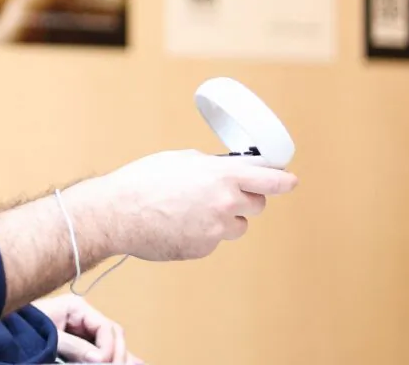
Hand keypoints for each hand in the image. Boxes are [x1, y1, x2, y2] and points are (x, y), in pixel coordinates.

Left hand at [32, 294, 143, 363]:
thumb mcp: (50, 336)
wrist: (3, 331)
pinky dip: (112, 357)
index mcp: (78, 308)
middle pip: (113, 335)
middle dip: (118, 354)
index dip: (108, 348)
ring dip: (120, 356)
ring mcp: (83, 329)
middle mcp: (85, 317)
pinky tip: (134, 363)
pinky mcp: (79, 342)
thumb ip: (74, 347)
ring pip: (110, 344)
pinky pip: (100, 350)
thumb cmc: (24, 328)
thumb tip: (100, 359)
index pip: (106, 328)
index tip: (101, 363)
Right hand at [65, 150, 298, 261]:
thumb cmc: (144, 180)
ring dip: (226, 218)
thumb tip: (224, 169)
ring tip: (195, 210)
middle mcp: (225, 203)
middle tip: (225, 193)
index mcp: (222, 175)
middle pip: (258, 204)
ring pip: (238, 226)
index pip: (271, 179)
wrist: (118, 213)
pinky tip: (180, 223)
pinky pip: (215, 240)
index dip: (283, 180)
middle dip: (247, 198)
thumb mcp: (182, 159)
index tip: (289, 181)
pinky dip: (204, 233)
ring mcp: (216, 230)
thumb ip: (211, 165)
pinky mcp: (203, 249)